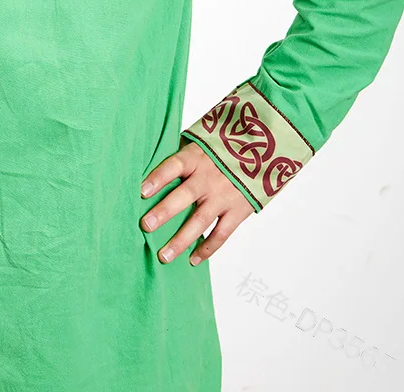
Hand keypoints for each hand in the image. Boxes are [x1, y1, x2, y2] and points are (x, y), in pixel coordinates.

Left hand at [140, 136, 254, 264]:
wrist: (263, 152)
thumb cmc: (221, 148)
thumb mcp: (200, 143)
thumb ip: (180, 156)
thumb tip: (150, 165)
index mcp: (196, 157)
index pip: (174, 166)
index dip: (158, 178)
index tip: (141, 191)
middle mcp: (209, 177)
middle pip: (184, 195)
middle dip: (164, 212)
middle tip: (146, 225)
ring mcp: (224, 196)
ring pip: (200, 220)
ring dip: (181, 239)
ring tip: (164, 255)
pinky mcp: (238, 210)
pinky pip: (222, 233)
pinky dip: (208, 248)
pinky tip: (193, 260)